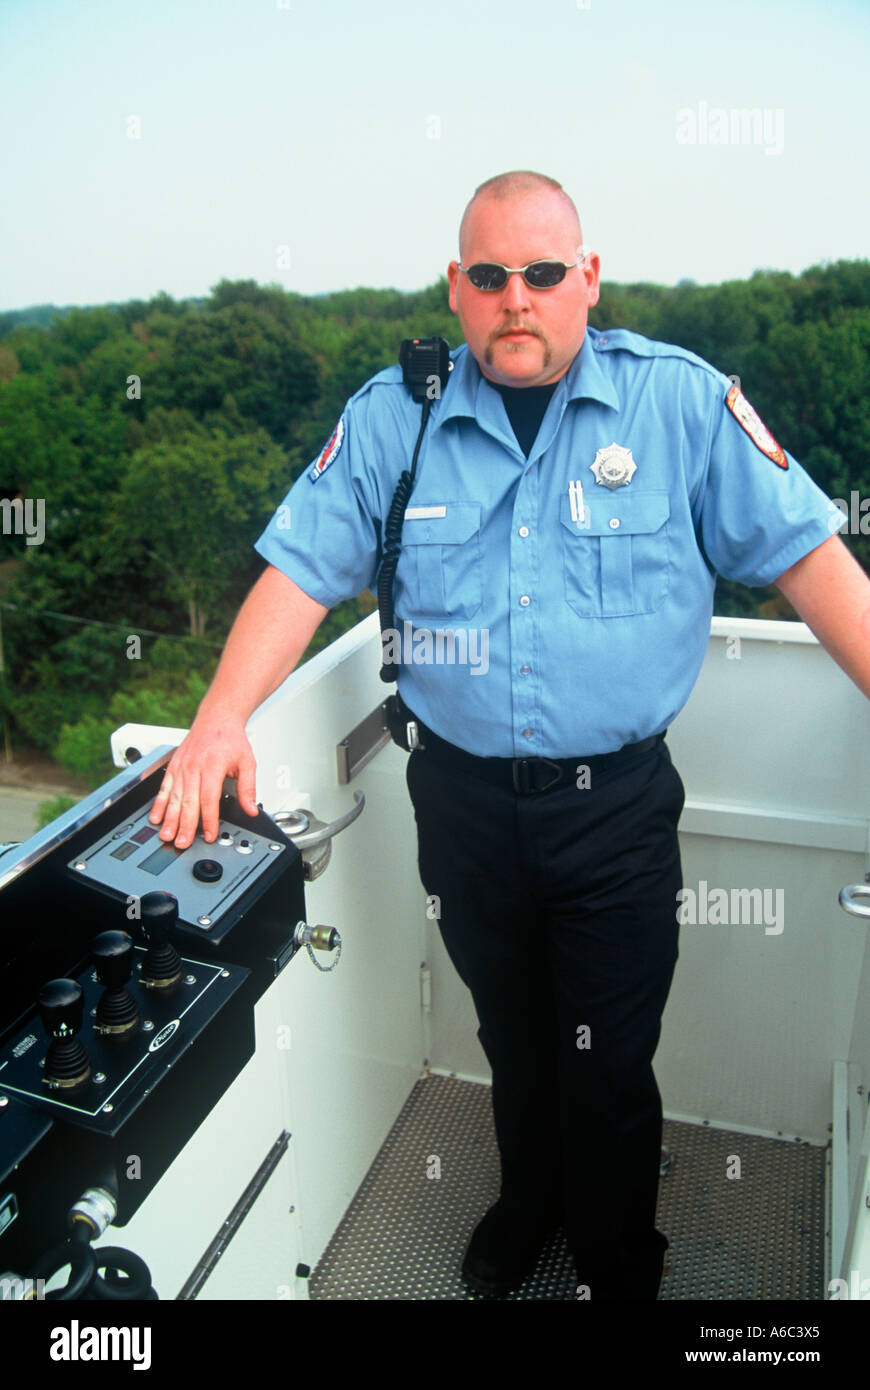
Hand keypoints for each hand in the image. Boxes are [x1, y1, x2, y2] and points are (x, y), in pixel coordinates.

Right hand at [148, 713, 258, 848]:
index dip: (208, 820)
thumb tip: (251, 809)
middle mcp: (193, 767)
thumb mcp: (247, 762)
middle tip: (182, 843)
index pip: (209, 799)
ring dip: (169, 818)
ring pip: (173, 797)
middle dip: (184, 825)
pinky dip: (159, 804)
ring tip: (166, 835)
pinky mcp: (172, 766)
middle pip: (188, 801)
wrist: (216, 718)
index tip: (209, 835)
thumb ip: (248, 788)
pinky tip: (156, 817)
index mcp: (212, 766)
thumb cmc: (231, 739)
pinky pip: (164, 787)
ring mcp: (181, 766)